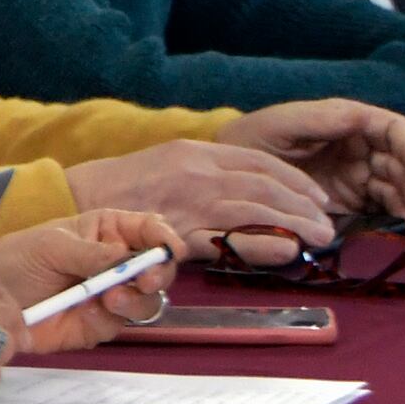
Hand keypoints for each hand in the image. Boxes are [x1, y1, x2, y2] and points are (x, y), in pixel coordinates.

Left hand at [0, 209, 186, 352]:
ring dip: (134, 300)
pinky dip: (104, 320)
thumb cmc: (15, 260)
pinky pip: (114, 326)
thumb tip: (125, 256)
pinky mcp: (95, 326)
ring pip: (145, 302)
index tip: (171, 250)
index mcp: (108, 233)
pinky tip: (84, 314)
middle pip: (159, 270)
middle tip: (145, 279)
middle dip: (158, 274)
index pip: (150, 231)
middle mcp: (116, 265)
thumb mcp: (50, 246)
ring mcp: (108, 297)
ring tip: (109, 297)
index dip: (165, 240)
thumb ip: (90, 252)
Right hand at [64, 138, 330, 253]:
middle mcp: (198, 174)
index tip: (317, 196)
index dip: (295, 180)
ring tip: (319, 238)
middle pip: (265, 186)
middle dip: (303, 205)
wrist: (76, 202)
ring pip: (255, 210)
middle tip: (328, 223)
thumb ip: (208, 170)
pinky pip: (228, 242)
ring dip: (294, 225)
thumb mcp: (168, 161)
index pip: (261, 161)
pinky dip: (262, 246)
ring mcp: (188, 204)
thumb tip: (249, 186)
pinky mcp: (177, 235)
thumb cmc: (121, 186)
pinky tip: (286, 252)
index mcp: (197, 152)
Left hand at [214, 98, 404, 222]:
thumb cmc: (249, 139)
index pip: (392, 130)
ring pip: (393, 187)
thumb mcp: (279, 124)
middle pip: (399, 162)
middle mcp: (357, 149)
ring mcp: (353, 177)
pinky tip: (398, 229)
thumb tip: (360, 118)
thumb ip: (320, 120)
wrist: (225, 175)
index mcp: (347, 123)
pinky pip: (376, 209)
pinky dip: (391, 218)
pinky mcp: (346, 203)